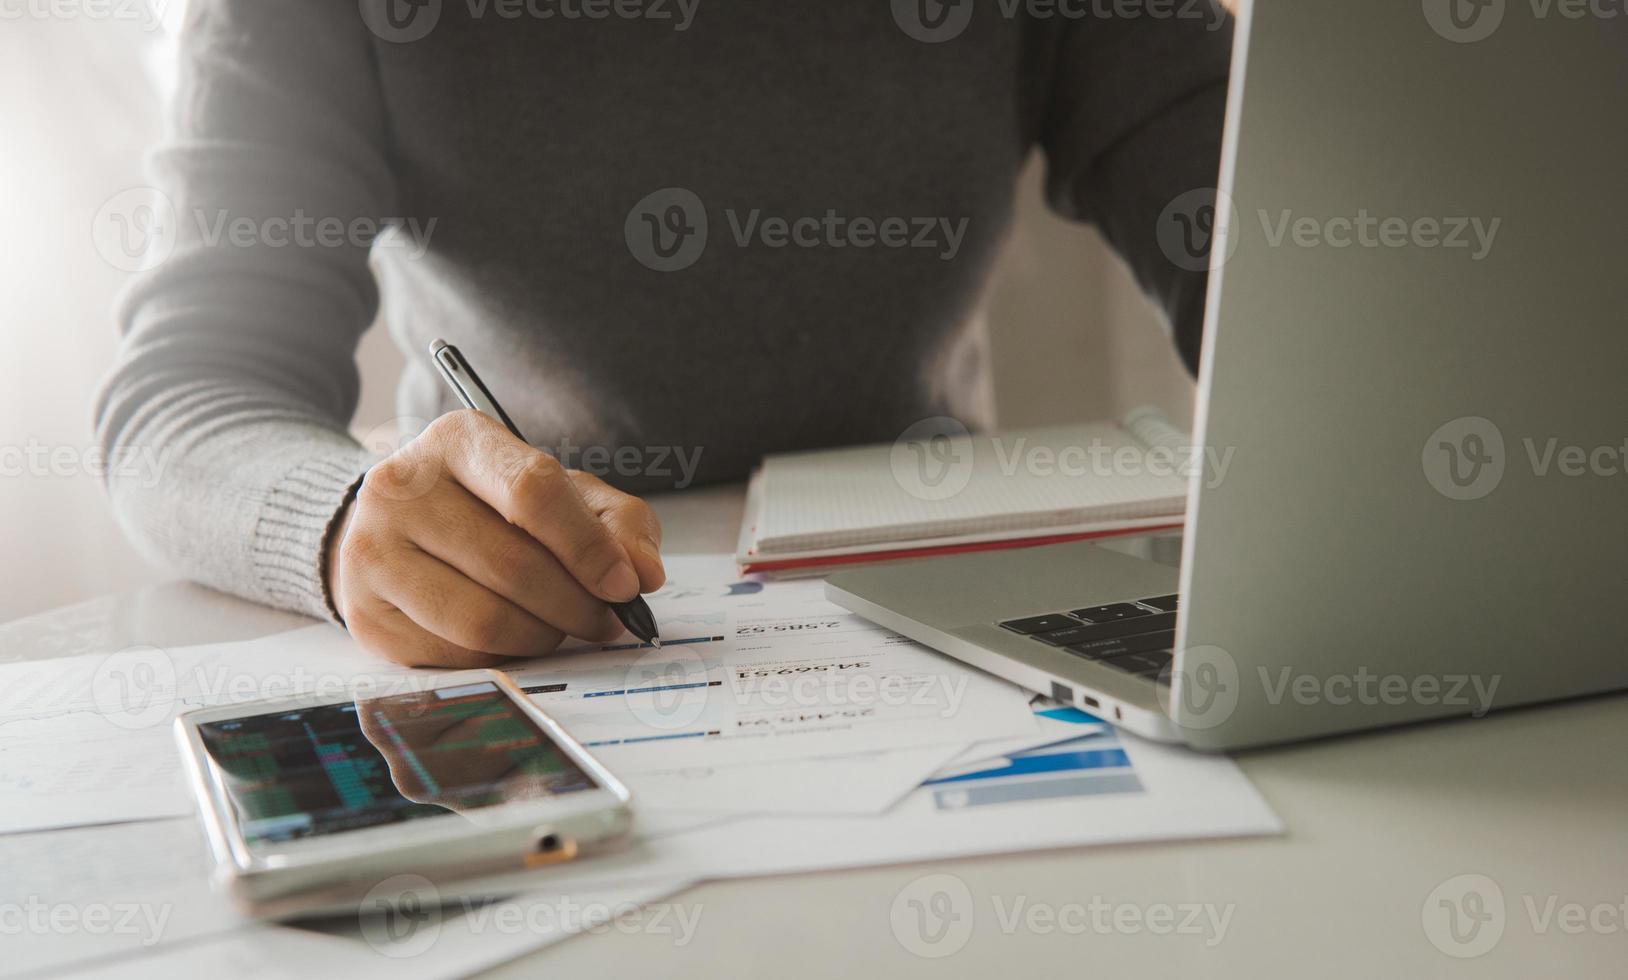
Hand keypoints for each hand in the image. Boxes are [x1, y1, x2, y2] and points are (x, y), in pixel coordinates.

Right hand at [325, 411, 664, 666]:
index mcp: (457, 441)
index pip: (533, 492)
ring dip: (544, 635)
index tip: (627, 584)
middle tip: (606, 618)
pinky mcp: (365, 615)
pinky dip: (502, 657)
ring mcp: (372, 553)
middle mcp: (401, 489)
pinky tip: (513, 636)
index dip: (589, 547)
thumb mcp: (561, 492)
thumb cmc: (490, 508)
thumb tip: (644, 571)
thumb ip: (616, 521)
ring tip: (560, 625)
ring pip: (485, 620)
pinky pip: (456, 655)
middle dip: (578, 604)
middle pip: (514, 565)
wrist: (394, 530)